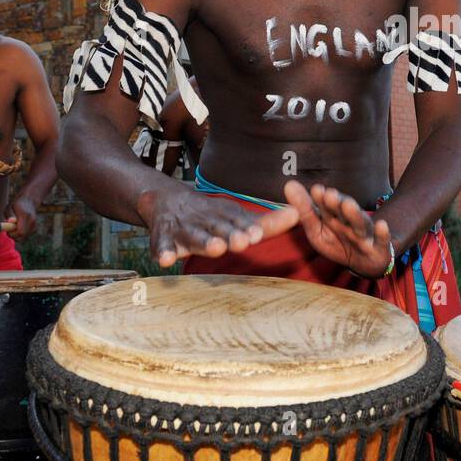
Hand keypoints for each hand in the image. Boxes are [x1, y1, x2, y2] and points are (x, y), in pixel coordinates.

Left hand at [6, 195, 37, 238]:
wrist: (29, 201)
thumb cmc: (16, 204)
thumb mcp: (10, 207)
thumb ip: (10, 215)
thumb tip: (10, 221)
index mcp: (25, 216)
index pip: (20, 232)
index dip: (13, 234)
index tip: (8, 230)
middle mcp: (32, 221)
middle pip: (22, 237)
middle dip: (14, 236)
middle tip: (9, 230)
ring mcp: (35, 225)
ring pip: (24, 237)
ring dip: (17, 235)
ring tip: (14, 227)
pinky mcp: (35, 228)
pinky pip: (26, 236)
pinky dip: (21, 234)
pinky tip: (18, 227)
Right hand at [139, 187, 298, 267]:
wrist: (165, 200)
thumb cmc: (211, 216)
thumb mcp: (237, 217)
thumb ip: (268, 223)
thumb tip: (299, 215)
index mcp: (225, 216)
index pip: (238, 222)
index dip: (247, 228)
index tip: (257, 235)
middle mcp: (206, 221)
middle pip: (219, 228)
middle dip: (230, 234)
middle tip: (242, 242)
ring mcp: (184, 229)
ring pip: (194, 236)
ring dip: (204, 242)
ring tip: (215, 248)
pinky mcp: (163, 237)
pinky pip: (162, 245)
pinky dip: (163, 252)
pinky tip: (167, 260)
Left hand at [284, 182, 393, 276]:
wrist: (365, 261)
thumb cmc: (338, 242)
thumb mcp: (317, 229)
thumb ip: (304, 210)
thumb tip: (288, 184)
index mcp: (335, 217)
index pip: (327, 207)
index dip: (321, 200)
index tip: (315, 190)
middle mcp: (350, 222)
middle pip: (343, 212)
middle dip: (336, 204)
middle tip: (329, 194)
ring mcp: (365, 233)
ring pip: (360, 223)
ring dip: (354, 214)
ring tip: (348, 204)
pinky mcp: (380, 246)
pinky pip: (382, 240)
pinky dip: (382, 233)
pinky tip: (381, 225)